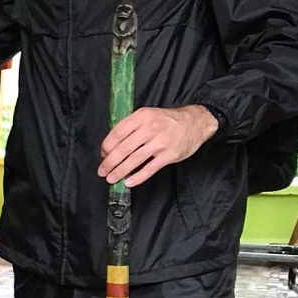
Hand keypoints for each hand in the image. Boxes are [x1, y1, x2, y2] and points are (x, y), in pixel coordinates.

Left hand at [98, 105, 218, 187]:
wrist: (196, 122)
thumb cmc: (167, 120)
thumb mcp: (148, 115)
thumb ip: (130, 127)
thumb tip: (111, 145)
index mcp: (141, 117)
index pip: (117, 134)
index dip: (106, 147)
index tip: (103, 155)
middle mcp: (150, 129)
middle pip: (123, 149)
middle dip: (109, 163)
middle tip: (102, 171)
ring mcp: (160, 143)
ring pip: (134, 160)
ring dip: (119, 171)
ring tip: (111, 178)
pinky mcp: (169, 155)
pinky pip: (149, 169)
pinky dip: (138, 177)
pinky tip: (128, 182)